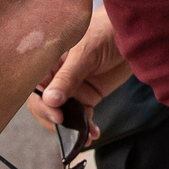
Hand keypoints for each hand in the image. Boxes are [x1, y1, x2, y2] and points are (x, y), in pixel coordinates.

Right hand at [28, 6, 129, 136]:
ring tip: (83, 136)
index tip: (57, 115)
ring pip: (62, 113)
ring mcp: (71, 87)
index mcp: (47, 61)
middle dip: (54, 119)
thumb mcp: (85, 53)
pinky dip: (85, 127)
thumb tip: (50, 100)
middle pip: (45, 104)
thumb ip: (68, 77)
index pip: (34, 87)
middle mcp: (56, 76)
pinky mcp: (87, 96)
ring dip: (70, 127)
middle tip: (68, 127)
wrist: (134, 35)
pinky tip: (93, 133)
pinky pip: (80, 116)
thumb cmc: (105, 32)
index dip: (41, 104)